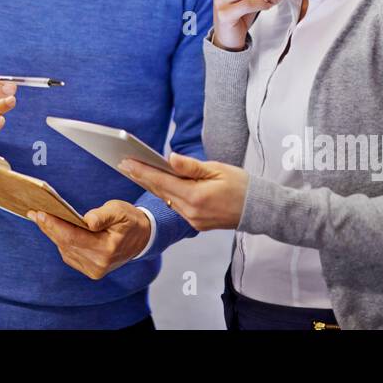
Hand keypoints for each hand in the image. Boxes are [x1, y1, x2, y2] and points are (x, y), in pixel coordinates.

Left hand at [28, 200, 151, 279]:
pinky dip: (60, 240)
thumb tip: (87, 220)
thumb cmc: (130, 221)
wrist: (142, 239)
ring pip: (65, 249)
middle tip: (34, 213)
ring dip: (52, 233)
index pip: (74, 237)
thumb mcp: (121, 211)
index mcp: (106, 250)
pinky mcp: (90, 270)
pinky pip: (69, 253)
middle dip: (49, 227)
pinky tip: (52, 227)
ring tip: (40, 217)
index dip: (55, 225)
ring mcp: (93, 270)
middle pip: (66, 244)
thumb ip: (103, 215)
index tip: (41, 213)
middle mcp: (98, 264)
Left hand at [119, 154, 248, 231]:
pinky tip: (158, 184)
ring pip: (167, 200)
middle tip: (124, 164)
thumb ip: (191, 167)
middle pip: (161, 192)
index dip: (142, 171)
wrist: (258, 209)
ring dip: (152, 186)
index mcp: (197, 196)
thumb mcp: (218, 169)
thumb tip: (169, 159)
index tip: (126, 162)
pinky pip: (176, 206)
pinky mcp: (196, 223)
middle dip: (142, 177)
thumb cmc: (241, 185)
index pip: (162, 182)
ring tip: (136, 171)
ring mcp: (193, 220)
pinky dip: (166, 194)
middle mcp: (192, 212)